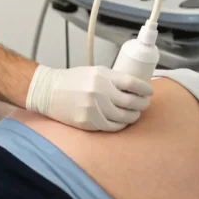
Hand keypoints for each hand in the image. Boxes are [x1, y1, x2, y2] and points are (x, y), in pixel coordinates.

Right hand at [25, 65, 153, 130]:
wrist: (49, 91)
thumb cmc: (73, 80)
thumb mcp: (95, 72)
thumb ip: (114, 79)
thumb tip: (135, 87)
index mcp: (103, 76)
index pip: (132, 83)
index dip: (145, 89)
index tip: (149, 92)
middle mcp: (100, 92)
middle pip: (131, 101)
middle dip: (142, 104)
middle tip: (144, 104)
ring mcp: (94, 108)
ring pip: (124, 117)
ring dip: (133, 116)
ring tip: (135, 113)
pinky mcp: (88, 122)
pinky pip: (111, 127)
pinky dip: (121, 125)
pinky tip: (123, 122)